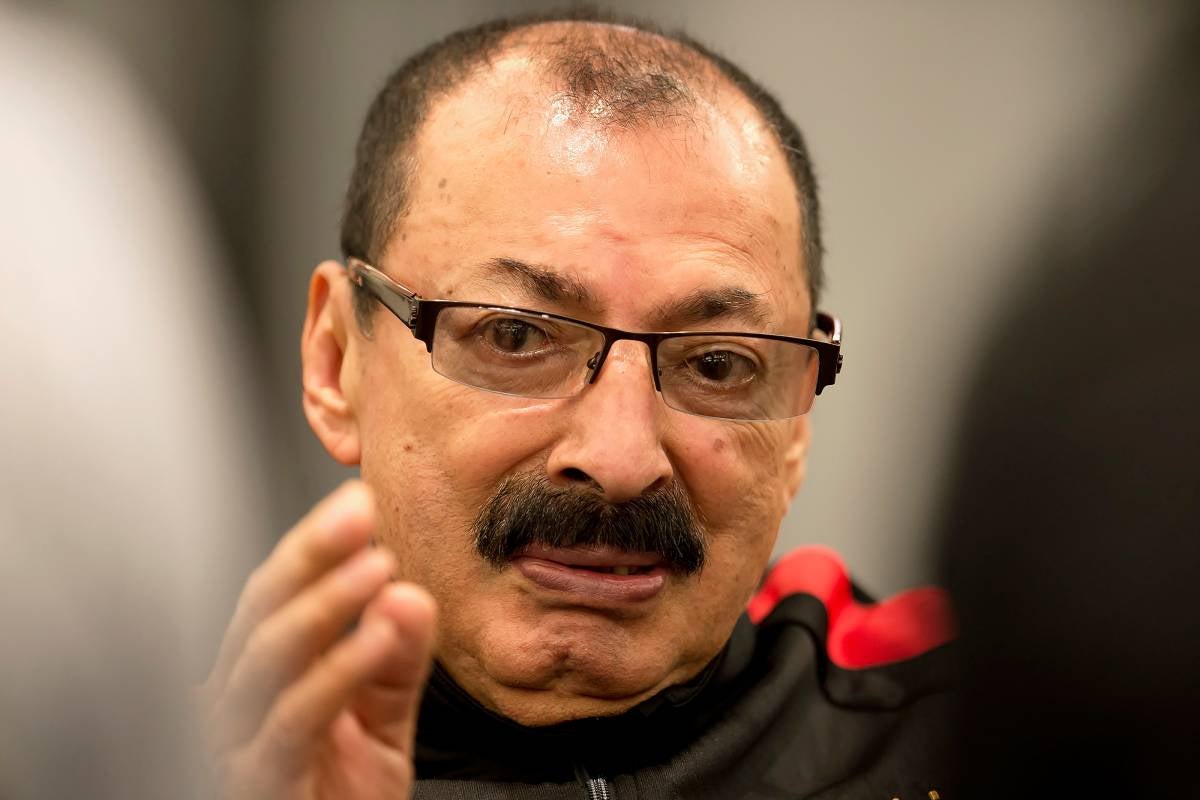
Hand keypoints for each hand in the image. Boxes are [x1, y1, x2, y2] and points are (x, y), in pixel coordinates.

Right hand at [199, 481, 436, 798]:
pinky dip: (339, 670)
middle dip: (312, 553)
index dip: (314, 544)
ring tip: (377, 566)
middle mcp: (235, 701)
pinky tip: (377, 636)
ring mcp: (237, 740)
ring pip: (269, 656)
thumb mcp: (380, 717)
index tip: (357, 500)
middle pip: (262, 609)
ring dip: (326, 603)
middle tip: (358, 510)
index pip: (276, 593)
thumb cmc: (339, 794)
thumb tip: (410, 594)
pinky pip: (294, 718)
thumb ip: (396, 658)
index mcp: (258, 675)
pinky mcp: (258, 780)